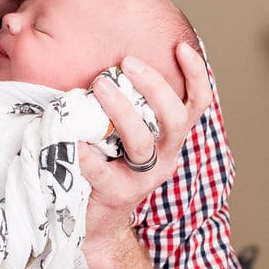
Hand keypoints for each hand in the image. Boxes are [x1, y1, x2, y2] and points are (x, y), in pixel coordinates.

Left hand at [80, 42, 210, 226]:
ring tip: (99, 86)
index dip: (195, 75)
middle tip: (127, 62)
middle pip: (175, 120)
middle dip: (155, 87)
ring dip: (122, 111)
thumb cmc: (106, 166)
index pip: (196, 103)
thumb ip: (124, 106)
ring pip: (142, 143)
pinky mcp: (118, 195)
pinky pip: (103, 170)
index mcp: (170, 138)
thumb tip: (105, 62)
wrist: (94, 222)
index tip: (180, 46)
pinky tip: (72, 137)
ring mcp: (143, 179)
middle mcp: (164, 157)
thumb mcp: (121, 135)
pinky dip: (87, 152)